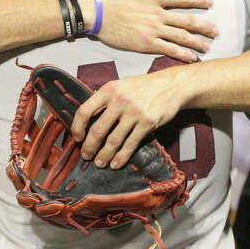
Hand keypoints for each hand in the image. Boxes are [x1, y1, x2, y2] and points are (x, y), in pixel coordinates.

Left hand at [71, 71, 185, 168]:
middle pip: (97, 130)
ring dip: (104, 155)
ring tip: (100, 162)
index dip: (77, 127)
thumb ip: (106, 100)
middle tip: (86, 155)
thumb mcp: (121, 86)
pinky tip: (116, 163)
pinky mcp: (147, 122)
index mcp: (109, 89)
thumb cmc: (145, 87)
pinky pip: (130, 144)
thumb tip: (89, 122)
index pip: (84, 111)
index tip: (77, 138)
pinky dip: (121, 157)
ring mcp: (134, 112)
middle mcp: (120, 100)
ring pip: (113, 140)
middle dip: (89, 147)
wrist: (172, 85)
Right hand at [82, 0, 217, 62]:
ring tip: (208, 47)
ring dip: (197, 42)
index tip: (210, 2)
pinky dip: (182, 54)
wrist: (94, 10)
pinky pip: (169, 49)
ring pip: (181, 36)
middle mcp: (158, 14)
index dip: (198, 0)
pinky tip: (192, 58)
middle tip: (216, 31)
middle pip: (187, 20)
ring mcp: (153, 29)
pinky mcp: (145, 44)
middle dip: (204, 26)